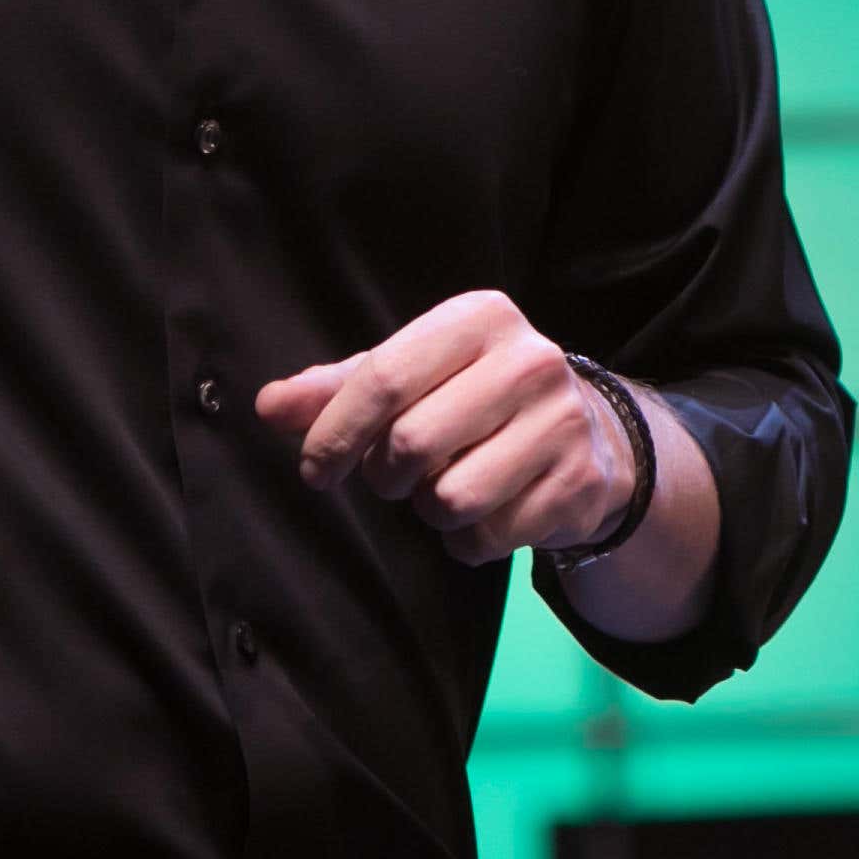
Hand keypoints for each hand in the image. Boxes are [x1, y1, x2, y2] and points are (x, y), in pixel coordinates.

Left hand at [256, 290, 632, 566]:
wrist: (589, 434)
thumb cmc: (474, 397)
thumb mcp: (410, 375)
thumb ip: (336, 388)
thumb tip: (269, 406)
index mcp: (479, 318)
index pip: (383, 379)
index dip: (334, 433)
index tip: (314, 470)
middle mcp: (529, 361)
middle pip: (412, 443)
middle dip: (385, 476)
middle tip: (395, 476)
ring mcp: (562, 423)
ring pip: (451, 498)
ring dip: (429, 510)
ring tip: (447, 487)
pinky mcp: (579, 484)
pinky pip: (489, 536)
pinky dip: (469, 540)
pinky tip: (486, 512)